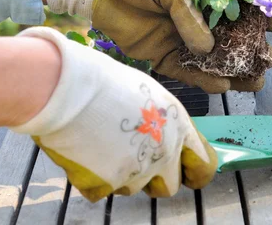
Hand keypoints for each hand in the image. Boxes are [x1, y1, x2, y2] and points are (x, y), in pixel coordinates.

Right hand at [12, 27, 216, 202]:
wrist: (68, 88)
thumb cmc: (107, 82)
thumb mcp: (151, 95)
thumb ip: (165, 124)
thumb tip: (167, 137)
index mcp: (179, 129)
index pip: (204, 166)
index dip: (196, 172)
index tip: (189, 174)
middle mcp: (163, 154)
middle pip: (169, 186)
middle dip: (156, 178)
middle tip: (136, 160)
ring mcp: (135, 173)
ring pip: (133, 188)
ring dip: (122, 173)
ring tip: (103, 143)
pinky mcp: (104, 185)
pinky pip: (102, 190)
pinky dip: (94, 178)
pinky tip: (86, 152)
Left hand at [44, 0, 271, 92]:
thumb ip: (188, 15)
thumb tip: (207, 47)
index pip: (238, 7)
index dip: (259, 16)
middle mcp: (197, 21)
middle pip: (231, 39)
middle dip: (252, 51)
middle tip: (267, 62)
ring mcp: (181, 41)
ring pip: (214, 61)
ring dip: (235, 72)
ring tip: (254, 83)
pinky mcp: (163, 57)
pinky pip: (188, 72)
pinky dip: (205, 81)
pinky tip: (223, 87)